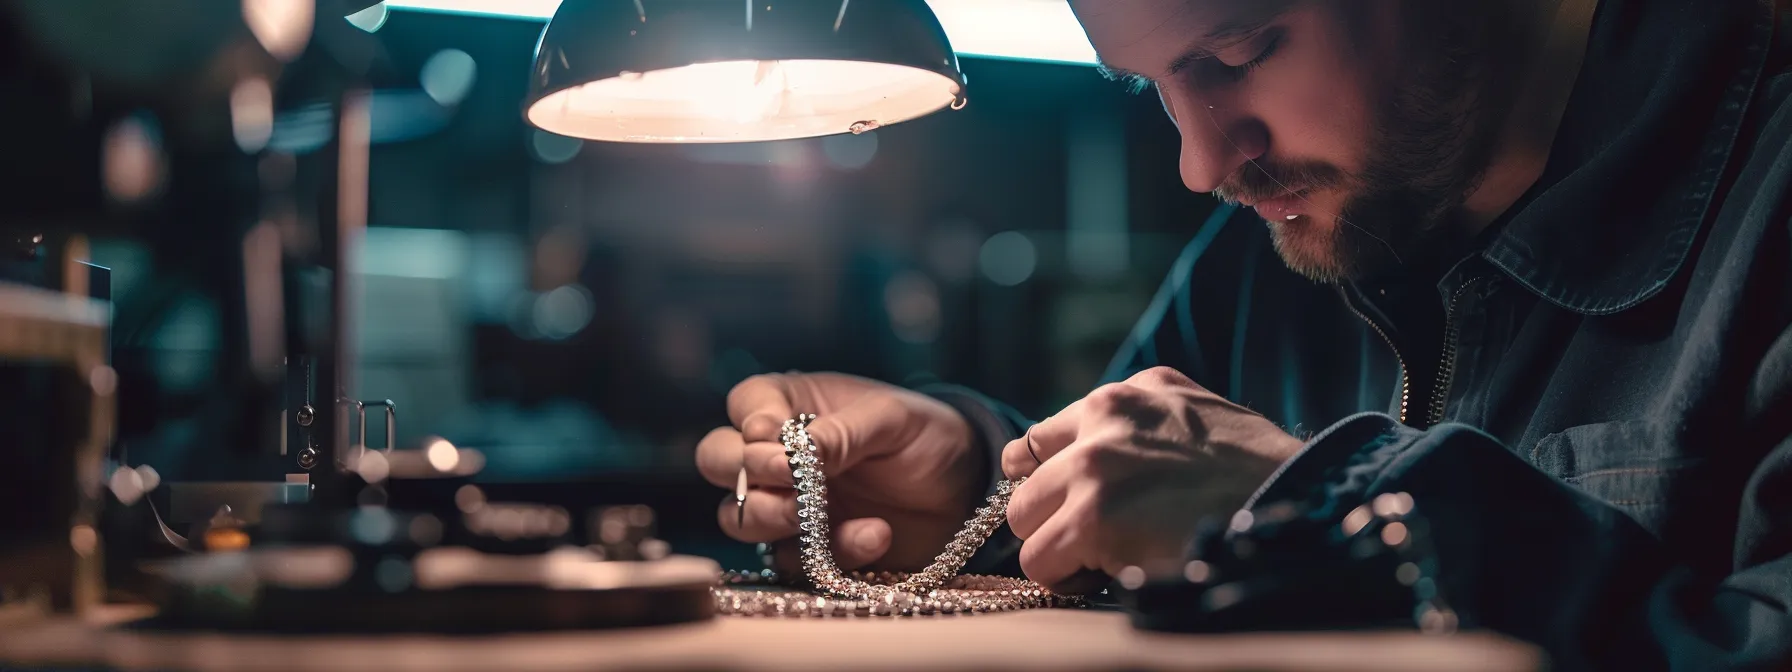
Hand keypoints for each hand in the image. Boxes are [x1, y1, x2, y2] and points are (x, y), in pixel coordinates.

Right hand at [696, 372, 983, 570]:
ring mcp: (788, 504)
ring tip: (817, 513)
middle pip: (717, 460)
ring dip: (770, 516)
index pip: (746, 404)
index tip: (774, 436)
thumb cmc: (924, 436)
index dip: (750, 422)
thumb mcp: (892, 420)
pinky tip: (876, 534)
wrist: (963, 491)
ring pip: (738, 516)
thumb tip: (796, 449)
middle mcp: (778, 455)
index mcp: (793, 406)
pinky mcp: (808, 549)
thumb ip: (844, 432)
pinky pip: (793, 559)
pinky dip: (829, 552)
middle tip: (787, 479)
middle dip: (742, 473)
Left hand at [999, 367, 1303, 590]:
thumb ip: (1143, 428)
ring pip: (1025, 521)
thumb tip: (1087, 458)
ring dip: (1058, 547)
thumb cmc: (1260, 479)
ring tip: (1107, 558)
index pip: (1045, 436)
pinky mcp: (1092, 516)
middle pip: (1027, 482)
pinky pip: (1041, 560)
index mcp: (1133, 393)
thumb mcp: (1201, 420)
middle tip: (1098, 541)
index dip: (1051, 479)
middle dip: (1055, 517)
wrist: (1301, 507)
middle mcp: (1107, 416)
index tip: (1066, 504)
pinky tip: (1108, 574)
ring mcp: (1094, 465)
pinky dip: (1066, 577)